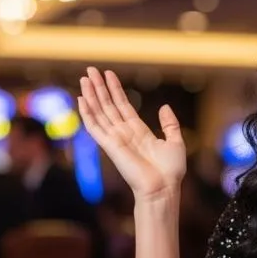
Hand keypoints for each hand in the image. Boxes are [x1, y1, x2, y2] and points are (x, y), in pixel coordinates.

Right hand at [78, 67, 186, 201]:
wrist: (164, 188)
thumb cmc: (170, 172)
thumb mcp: (175, 142)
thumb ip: (170, 124)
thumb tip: (164, 107)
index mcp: (138, 132)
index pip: (123, 105)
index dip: (115, 89)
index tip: (109, 74)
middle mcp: (124, 134)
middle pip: (108, 105)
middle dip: (99, 87)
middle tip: (91, 69)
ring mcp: (115, 139)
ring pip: (100, 112)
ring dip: (91, 94)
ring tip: (85, 77)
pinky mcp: (110, 146)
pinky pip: (94, 127)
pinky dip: (87, 113)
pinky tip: (81, 99)